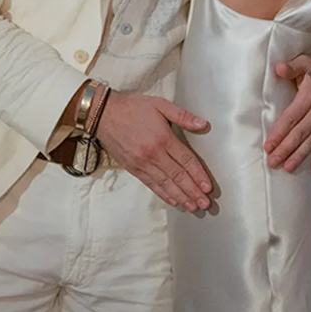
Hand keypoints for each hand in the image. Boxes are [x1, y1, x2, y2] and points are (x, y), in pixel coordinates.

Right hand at [96, 93, 212, 211]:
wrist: (102, 114)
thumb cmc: (132, 108)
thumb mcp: (160, 104)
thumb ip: (183, 116)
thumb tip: (203, 124)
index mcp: (163, 138)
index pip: (186, 161)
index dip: (198, 175)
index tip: (208, 187)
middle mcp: (153, 154)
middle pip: (178, 176)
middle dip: (193, 192)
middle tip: (205, 203)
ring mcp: (142, 163)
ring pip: (165, 184)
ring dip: (181, 197)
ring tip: (193, 207)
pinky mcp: (133, 169)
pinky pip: (151, 185)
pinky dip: (164, 195)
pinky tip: (174, 201)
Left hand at [264, 51, 310, 173]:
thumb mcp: (306, 61)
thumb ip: (292, 67)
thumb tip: (278, 68)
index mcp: (310, 96)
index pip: (291, 118)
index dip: (279, 133)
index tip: (268, 145)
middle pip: (300, 134)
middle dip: (285, 149)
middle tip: (273, 162)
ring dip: (300, 156)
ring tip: (288, 167)